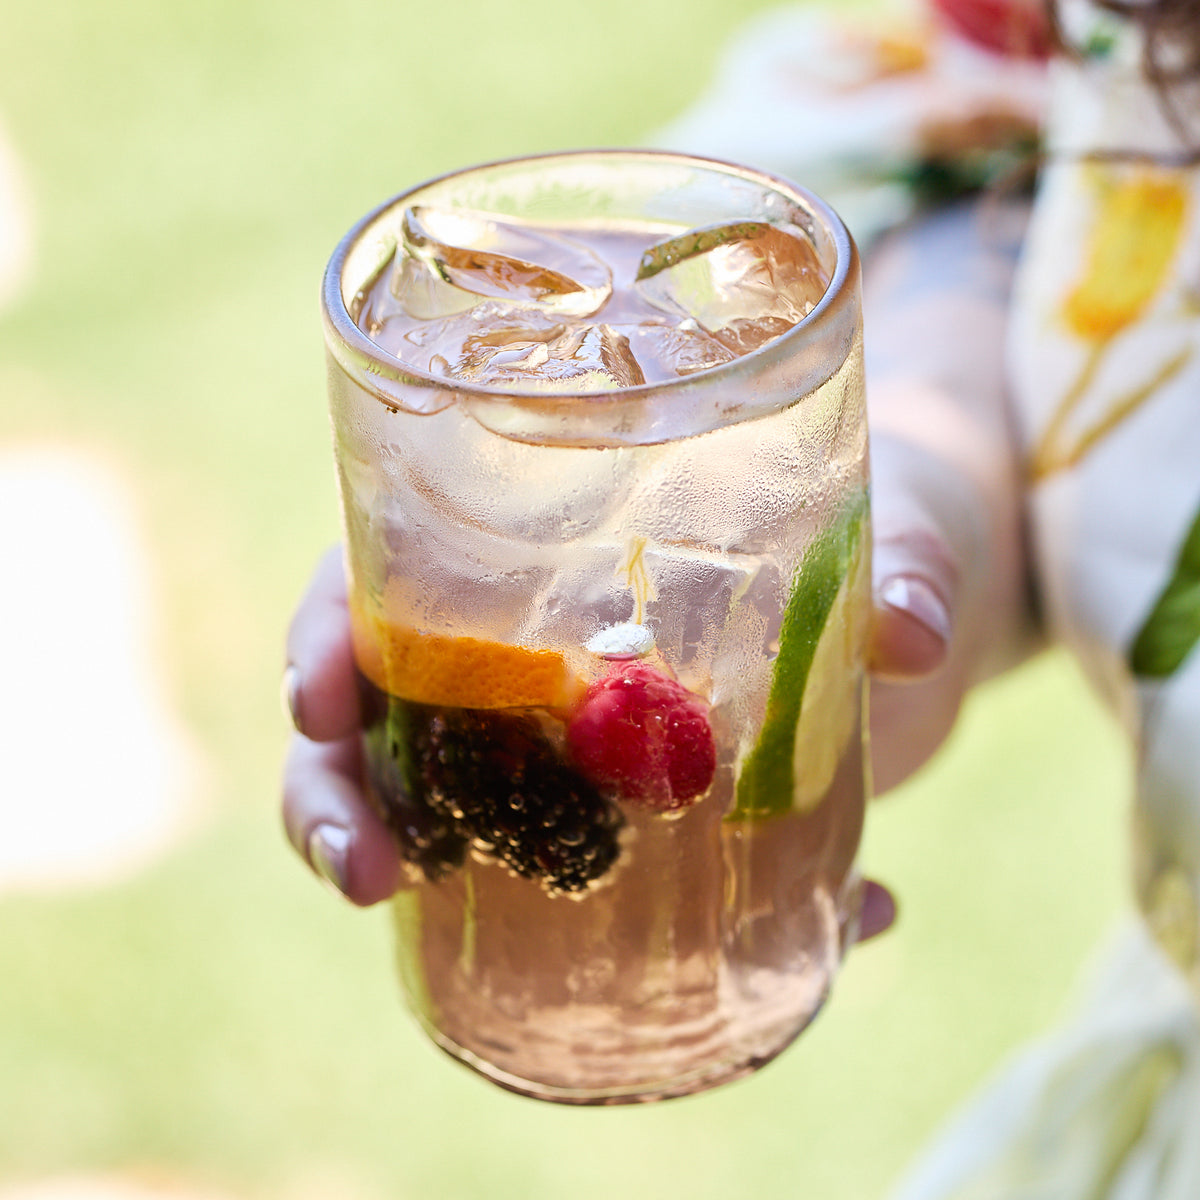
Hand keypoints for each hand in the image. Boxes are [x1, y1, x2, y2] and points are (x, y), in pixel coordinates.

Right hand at [282, 200, 1037, 932]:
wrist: (918, 590)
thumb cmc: (882, 507)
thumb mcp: (898, 519)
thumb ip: (907, 563)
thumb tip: (908, 636)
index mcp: (554, 539)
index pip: (395, 570)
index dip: (333, 631)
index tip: (318, 694)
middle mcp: (541, 638)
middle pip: (386, 706)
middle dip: (338, 785)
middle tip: (360, 868)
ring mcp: (577, 732)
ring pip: (441, 797)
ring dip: (401, 860)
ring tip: (404, 910)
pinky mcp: (638, 807)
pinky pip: (571, 875)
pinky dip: (598, 936)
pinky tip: (720, 976)